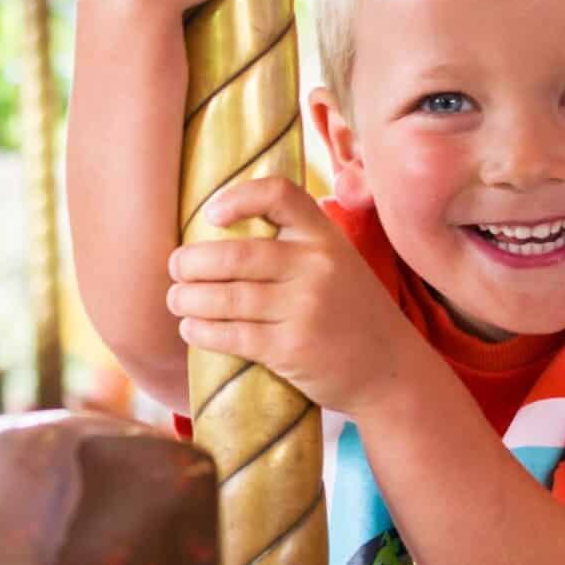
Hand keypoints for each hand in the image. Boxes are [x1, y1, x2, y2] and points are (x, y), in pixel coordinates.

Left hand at [167, 177, 424, 415]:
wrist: (390, 369)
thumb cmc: (351, 313)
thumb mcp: (337, 264)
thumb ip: (296, 246)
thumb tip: (220, 233)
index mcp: (325, 237)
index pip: (278, 195)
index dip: (237, 198)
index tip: (210, 216)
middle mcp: (316, 266)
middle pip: (235, 254)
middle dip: (191, 262)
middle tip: (175, 269)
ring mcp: (305, 308)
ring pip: (226, 297)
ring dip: (188, 299)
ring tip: (176, 300)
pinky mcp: (292, 349)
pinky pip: (232, 335)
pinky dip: (201, 332)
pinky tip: (191, 329)